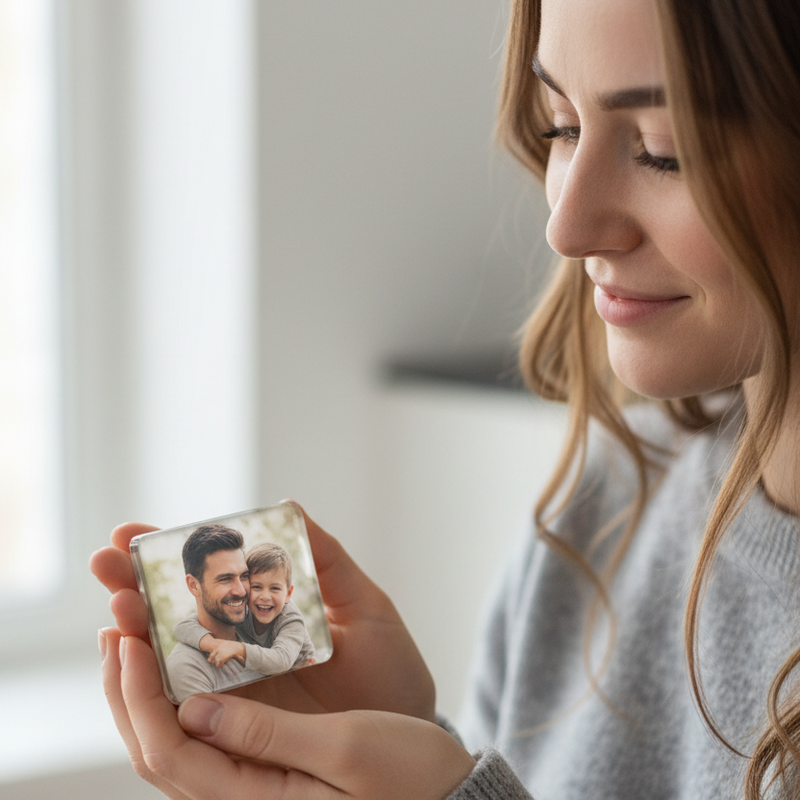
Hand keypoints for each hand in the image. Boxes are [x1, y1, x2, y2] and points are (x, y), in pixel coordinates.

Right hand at [90, 503, 436, 721]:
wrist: (411, 728)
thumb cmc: (391, 668)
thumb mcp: (363, 605)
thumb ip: (327, 560)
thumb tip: (289, 506)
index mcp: (261, 622)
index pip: (202, 587)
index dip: (162, 560)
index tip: (130, 534)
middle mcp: (237, 659)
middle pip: (168, 625)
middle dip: (131, 591)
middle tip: (106, 564)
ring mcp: (232, 700)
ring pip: (163, 673)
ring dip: (134, 640)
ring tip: (120, 609)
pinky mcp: (238, 738)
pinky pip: (183, 725)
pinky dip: (152, 699)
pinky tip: (138, 666)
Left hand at [101, 630, 474, 799]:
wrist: (440, 799)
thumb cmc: (404, 778)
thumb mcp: (343, 751)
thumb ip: (266, 736)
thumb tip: (194, 710)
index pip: (167, 751)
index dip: (137, 691)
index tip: (127, 632)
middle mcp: (238, 796)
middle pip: (154, 743)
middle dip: (125, 677)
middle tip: (116, 611)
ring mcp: (247, 781)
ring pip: (170, 734)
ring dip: (144, 678)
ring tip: (133, 622)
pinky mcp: (262, 762)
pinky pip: (199, 727)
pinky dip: (178, 684)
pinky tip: (179, 651)